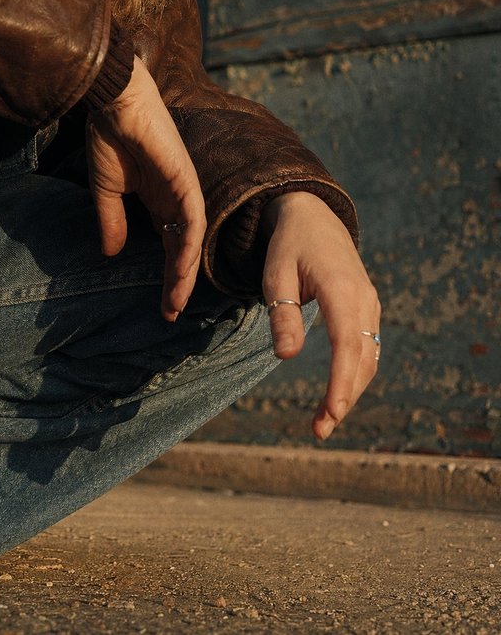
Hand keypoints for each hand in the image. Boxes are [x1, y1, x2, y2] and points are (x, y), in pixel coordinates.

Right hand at [87, 57, 206, 320]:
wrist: (113, 101)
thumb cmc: (108, 135)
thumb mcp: (106, 188)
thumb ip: (111, 220)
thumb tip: (111, 254)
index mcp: (157, 198)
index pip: (167, 244)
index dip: (166, 275)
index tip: (162, 306)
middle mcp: (174, 198)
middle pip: (182, 248)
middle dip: (177, 282)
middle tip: (171, 312)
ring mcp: (183, 189)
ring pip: (190, 240)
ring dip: (184, 272)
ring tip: (174, 301)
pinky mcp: (185, 180)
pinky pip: (192, 220)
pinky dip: (187, 246)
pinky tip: (180, 269)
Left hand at [261, 190, 380, 439]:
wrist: (312, 215)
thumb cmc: (289, 244)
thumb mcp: (276, 273)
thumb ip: (281, 313)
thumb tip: (287, 357)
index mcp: (341, 289)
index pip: (347, 345)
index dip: (341, 382)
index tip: (331, 412)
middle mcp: (364, 299)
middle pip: (362, 360)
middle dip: (344, 397)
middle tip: (319, 430)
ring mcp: (370, 304)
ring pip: (368, 358)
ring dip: (351, 390)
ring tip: (324, 420)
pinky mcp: (367, 309)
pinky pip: (367, 348)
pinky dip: (355, 374)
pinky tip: (338, 393)